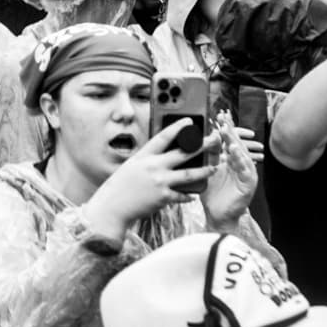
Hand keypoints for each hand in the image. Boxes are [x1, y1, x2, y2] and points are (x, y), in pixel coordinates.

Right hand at [83, 121, 208, 235]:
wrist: (113, 206)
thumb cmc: (121, 186)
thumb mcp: (132, 166)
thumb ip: (149, 161)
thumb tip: (166, 158)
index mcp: (144, 155)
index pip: (164, 137)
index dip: (177, 127)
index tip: (189, 121)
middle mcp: (154, 166)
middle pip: (183, 153)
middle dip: (201, 146)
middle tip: (214, 140)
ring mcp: (160, 181)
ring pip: (189, 174)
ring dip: (204, 171)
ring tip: (214, 168)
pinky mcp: (164, 197)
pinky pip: (182, 195)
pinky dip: (188, 195)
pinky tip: (193, 195)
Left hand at [202, 124, 264, 229]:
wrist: (216, 215)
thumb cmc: (212, 195)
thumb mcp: (208, 170)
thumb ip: (210, 155)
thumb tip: (208, 137)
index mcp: (230, 161)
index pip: (228, 141)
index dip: (226, 128)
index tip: (220, 116)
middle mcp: (240, 166)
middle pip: (236, 145)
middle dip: (231, 131)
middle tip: (224, 119)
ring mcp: (245, 174)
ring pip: (242, 156)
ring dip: (235, 143)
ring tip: (228, 133)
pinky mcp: (248, 184)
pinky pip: (245, 170)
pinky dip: (241, 160)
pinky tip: (235, 151)